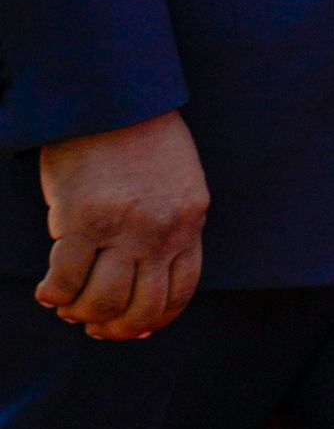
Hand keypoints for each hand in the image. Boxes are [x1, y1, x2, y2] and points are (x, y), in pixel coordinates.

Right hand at [34, 111, 206, 339]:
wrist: (113, 101)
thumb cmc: (139, 142)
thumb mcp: (172, 185)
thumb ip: (165, 229)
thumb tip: (142, 284)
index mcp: (189, 221)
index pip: (180, 291)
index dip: (154, 319)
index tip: (133, 327)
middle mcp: (162, 230)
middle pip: (142, 308)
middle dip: (115, 327)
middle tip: (93, 324)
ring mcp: (124, 228)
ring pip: (102, 302)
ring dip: (81, 313)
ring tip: (69, 304)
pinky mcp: (83, 222)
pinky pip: (66, 281)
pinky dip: (54, 294)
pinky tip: (49, 289)